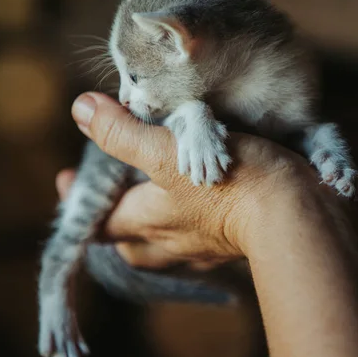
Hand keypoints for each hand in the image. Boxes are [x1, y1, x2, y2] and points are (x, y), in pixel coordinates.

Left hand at [64, 93, 316, 269]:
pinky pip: (197, 239)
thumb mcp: (166, 151)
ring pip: (163, 243)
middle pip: (128, 240)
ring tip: (148, 196)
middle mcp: (170, 241)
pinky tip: (198, 204)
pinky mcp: (230, 244)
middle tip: (109, 194)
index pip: (99, 224)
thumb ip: (122, 133)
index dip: (79, 204)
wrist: (292, 211)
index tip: (66, 181)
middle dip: (114, 220)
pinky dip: (188, 223)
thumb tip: (80, 108)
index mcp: (148, 220)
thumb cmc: (228, 180)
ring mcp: (201, 248)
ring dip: (150, 222)